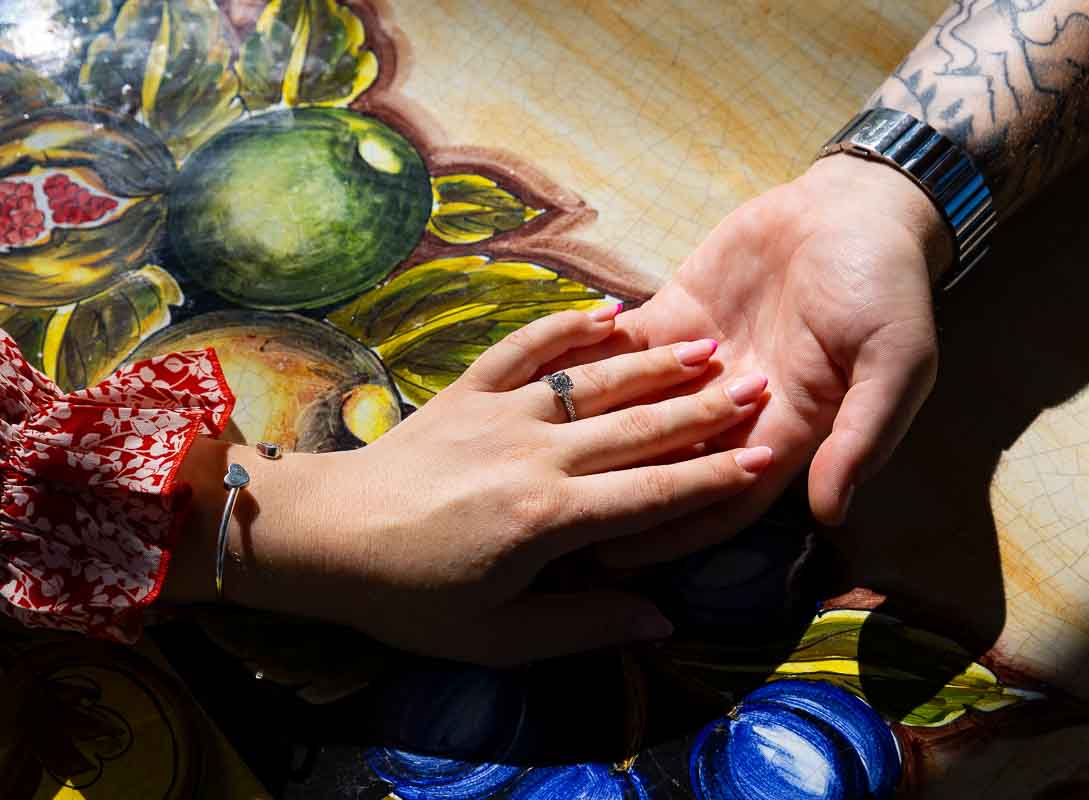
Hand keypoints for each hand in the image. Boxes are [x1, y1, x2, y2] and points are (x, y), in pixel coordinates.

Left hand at [169, 306, 773, 664]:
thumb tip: (663, 621)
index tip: (765, 455)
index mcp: (552, 518)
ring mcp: (502, 411)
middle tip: (761, 383)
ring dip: (657, 362)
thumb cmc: (410, 598)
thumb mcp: (496, 636)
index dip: (715, 476)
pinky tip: (610, 310)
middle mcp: (538, 453)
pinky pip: (526, 345)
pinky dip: (569, 324)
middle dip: (706, 407)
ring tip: (711, 346)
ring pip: (596, 381)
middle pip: (639, 426)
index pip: (655, 493)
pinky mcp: (467, 388)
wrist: (323, 537)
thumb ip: (584, 626)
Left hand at [548, 155, 952, 565]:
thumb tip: (832, 512)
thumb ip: (862, 435)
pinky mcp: (675, 314)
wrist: (857, 206)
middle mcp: (732, 406)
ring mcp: (698, 361)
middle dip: (614, 493)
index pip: (720, 495)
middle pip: (665, 463)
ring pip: (634, 409)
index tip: (620, 557)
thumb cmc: (887, 287)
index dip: (675, 528)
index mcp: (785, 428)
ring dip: (590, 434)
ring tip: (531, 458)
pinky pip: (623, 349)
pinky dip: (588, 360)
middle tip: (551, 520)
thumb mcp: (896, 363)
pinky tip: (544, 379)